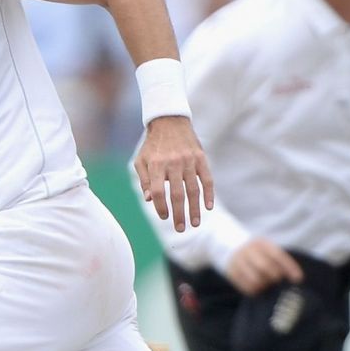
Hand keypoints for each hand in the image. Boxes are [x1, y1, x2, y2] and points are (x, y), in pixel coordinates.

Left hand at [135, 115, 213, 232]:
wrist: (170, 121)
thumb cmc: (152, 145)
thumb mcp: (141, 160)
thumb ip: (144, 180)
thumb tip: (150, 200)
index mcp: (156, 165)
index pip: (159, 192)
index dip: (161, 207)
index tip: (164, 217)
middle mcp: (173, 163)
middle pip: (177, 194)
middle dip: (179, 214)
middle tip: (180, 229)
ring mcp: (189, 161)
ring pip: (193, 190)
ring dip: (195, 209)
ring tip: (194, 224)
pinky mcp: (201, 158)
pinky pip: (207, 179)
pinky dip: (209, 194)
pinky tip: (208, 207)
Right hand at [224, 238, 304, 296]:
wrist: (232, 248)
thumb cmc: (258, 253)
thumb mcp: (268, 250)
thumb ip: (281, 261)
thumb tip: (297, 278)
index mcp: (260, 243)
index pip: (277, 255)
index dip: (289, 267)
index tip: (298, 279)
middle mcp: (248, 251)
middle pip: (265, 267)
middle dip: (275, 277)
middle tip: (278, 281)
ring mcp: (237, 262)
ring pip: (255, 279)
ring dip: (265, 285)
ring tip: (267, 285)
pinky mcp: (231, 273)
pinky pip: (246, 287)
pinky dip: (255, 290)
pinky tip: (259, 288)